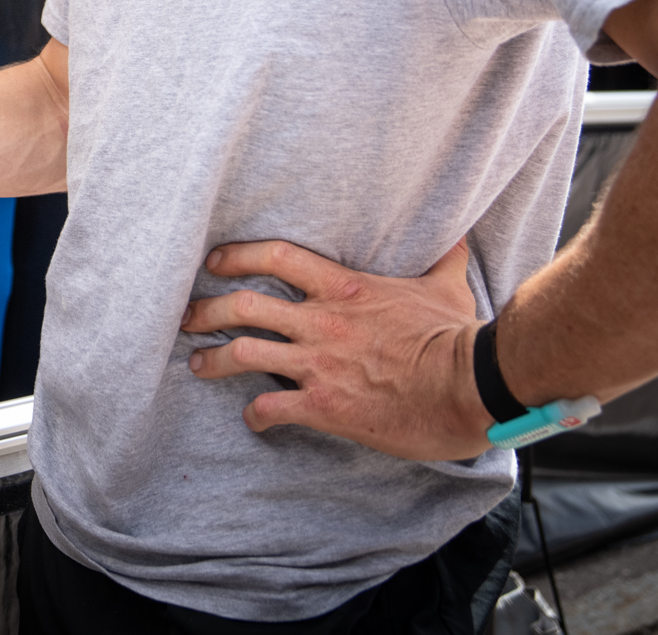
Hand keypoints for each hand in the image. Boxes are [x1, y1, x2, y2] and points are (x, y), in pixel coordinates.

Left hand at [179, 239, 495, 461]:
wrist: (471, 387)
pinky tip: (252, 419)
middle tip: (187, 316)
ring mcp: (317, 364)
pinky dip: (255, 415)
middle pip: (242, 305)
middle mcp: (320, 322)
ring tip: (196, 364)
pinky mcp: (324, 406)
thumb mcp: (446, 286)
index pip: (275, 256)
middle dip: (205, 310)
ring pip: (243, 354)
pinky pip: (270, 408)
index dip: (237, 255)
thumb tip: (454, 238)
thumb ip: (440, 259)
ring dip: (212, 360)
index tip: (215, 262)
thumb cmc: (459, 337)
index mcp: (343, 288)